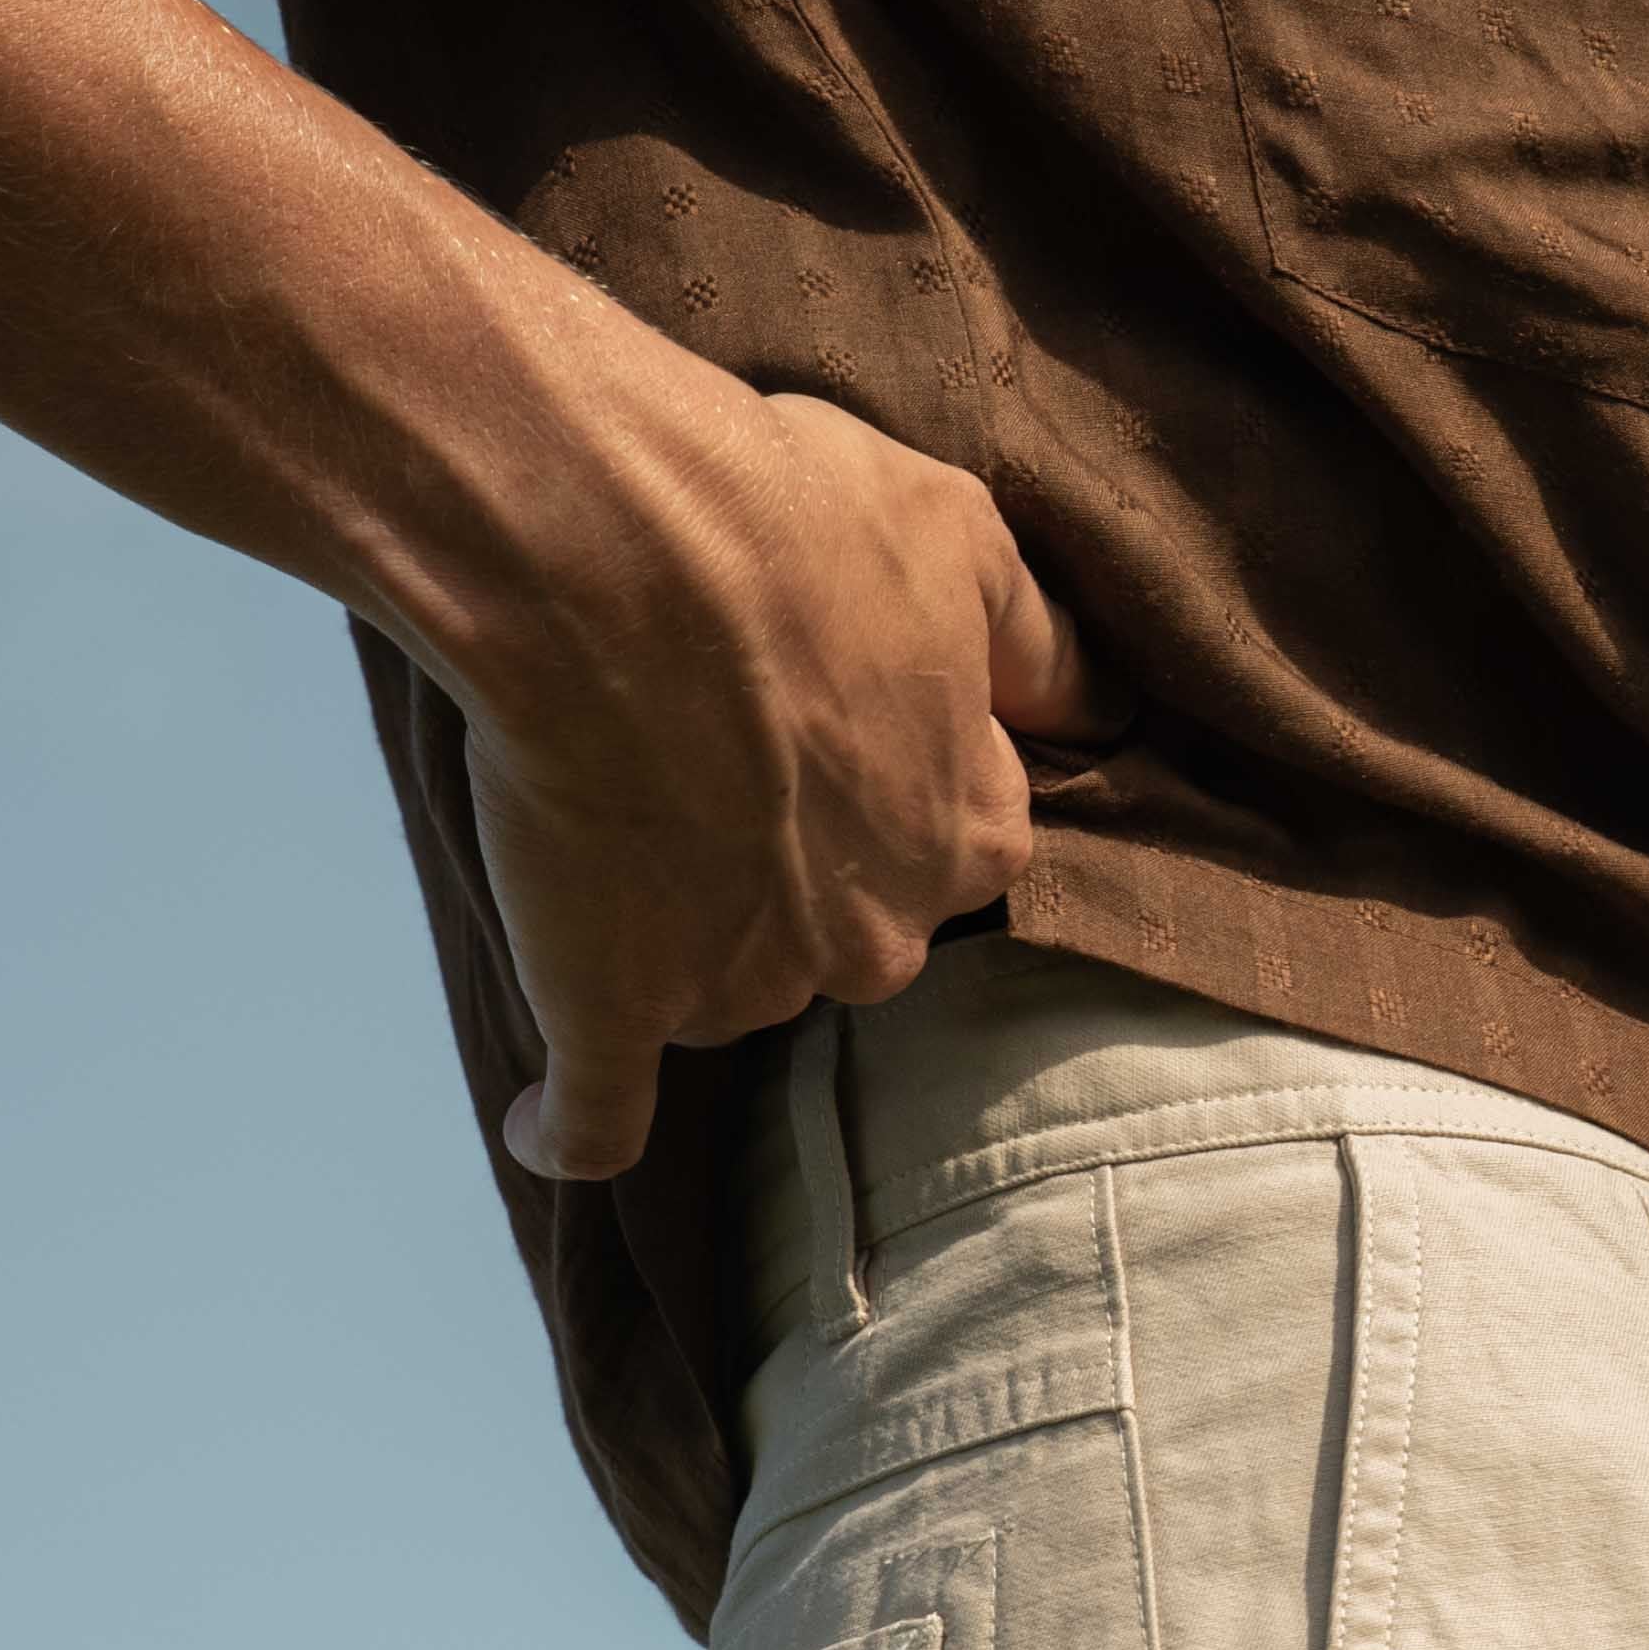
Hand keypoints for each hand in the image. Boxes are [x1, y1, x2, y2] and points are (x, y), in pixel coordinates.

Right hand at [460, 386, 1110, 1184]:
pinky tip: (538, 1124)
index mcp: (969, 832)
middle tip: (708, 762)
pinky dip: (565, 1122)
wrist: (607, 551)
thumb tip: (1109, 705)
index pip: (954, 841)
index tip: (824, 724)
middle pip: (845, 926)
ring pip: (726, 986)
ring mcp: (747, 988)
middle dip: (791, 868)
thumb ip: (1039, 645)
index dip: (888, 781)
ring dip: (681, 937)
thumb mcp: (962, 543)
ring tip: (606, 828)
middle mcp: (878, 935)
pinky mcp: (616, 1016)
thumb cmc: (786, 525)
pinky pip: (598, 1114)